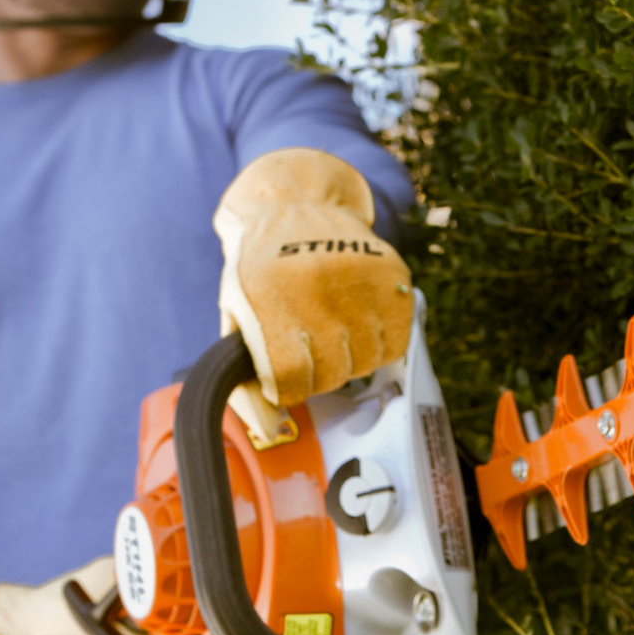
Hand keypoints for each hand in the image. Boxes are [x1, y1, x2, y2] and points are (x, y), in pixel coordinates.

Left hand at [213, 148, 414, 411]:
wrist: (294, 204)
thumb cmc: (260, 271)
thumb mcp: (236, 318)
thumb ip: (245, 380)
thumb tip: (271, 430)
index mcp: (271, 302)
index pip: (292, 381)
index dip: (289, 387)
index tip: (285, 372)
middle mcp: (318, 289)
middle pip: (333, 376)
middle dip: (320, 373)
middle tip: (310, 348)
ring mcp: (360, 280)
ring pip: (367, 361)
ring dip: (351, 358)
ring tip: (335, 331)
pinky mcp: (392, 274)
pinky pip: (396, 340)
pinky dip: (379, 341)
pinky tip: (359, 320)